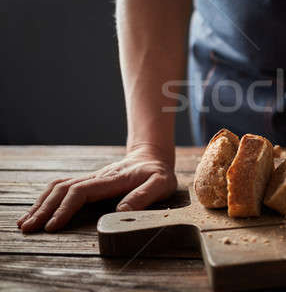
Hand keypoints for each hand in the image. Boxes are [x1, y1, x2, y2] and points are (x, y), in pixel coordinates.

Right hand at [16, 146, 176, 232]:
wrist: (152, 156)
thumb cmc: (158, 173)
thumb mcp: (161, 184)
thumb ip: (144, 196)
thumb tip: (120, 212)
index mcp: (112, 180)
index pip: (81, 191)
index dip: (65, 208)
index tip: (53, 225)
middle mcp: (97, 177)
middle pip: (63, 189)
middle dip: (44, 208)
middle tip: (28, 227)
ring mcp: (91, 178)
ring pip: (59, 186)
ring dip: (41, 203)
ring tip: (25, 222)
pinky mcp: (89, 182)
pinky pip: (63, 187)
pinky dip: (47, 198)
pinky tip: (38, 210)